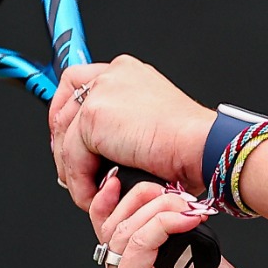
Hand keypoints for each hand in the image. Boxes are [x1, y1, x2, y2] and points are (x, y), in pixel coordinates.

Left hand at [50, 56, 216, 208]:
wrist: (203, 147)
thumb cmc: (194, 144)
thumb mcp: (156, 126)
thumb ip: (126, 126)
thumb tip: (105, 149)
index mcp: (129, 73)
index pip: (81, 83)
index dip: (69, 111)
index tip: (68, 137)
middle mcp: (113, 75)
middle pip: (65, 104)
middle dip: (63, 142)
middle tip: (71, 169)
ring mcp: (102, 91)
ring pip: (65, 134)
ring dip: (72, 168)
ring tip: (87, 190)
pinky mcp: (94, 116)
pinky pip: (72, 156)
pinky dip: (80, 181)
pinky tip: (93, 194)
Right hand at [93, 173, 259, 267]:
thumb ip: (192, 245)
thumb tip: (189, 215)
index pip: (115, 230)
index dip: (121, 201)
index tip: (143, 180)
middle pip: (113, 225)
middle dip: (144, 198)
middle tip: (178, 194)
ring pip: (121, 231)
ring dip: (155, 208)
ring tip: (185, 205)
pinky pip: (134, 246)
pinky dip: (159, 224)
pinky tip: (183, 218)